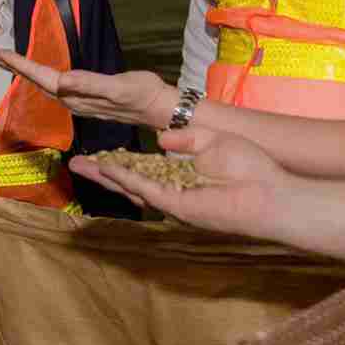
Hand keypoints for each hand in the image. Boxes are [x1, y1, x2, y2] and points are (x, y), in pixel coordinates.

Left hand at [0, 51, 175, 127]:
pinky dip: (45, 79)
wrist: (160, 110)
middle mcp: (74, 101)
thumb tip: (62, 81)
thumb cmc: (143, 95)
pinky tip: (45, 77)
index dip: (20, 65)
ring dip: (28, 75)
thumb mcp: (119, 88)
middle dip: (16, 69)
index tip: (0, 53)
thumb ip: (90, 85)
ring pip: (46, 87)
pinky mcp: (88, 100)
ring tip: (12, 63)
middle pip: (38, 83)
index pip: (42, 77)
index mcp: (77, 94)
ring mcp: (80, 102)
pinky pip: (58, 88)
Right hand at [73, 124, 294, 239]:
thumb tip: (160, 139)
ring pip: (132, 187)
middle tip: (75, 163)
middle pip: (129, 180)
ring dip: (106, 176)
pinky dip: (127, 180)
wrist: (270, 191)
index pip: (143, 168)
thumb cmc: (250, 168)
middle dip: (101, 172)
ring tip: (81, 166)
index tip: (99, 154)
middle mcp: (172, 189)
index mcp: (180, 175)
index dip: (120, 161)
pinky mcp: (178, 205)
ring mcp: (173, 199)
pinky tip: (109, 169)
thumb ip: (185, 139)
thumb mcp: (212, 142)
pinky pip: (147, 190)